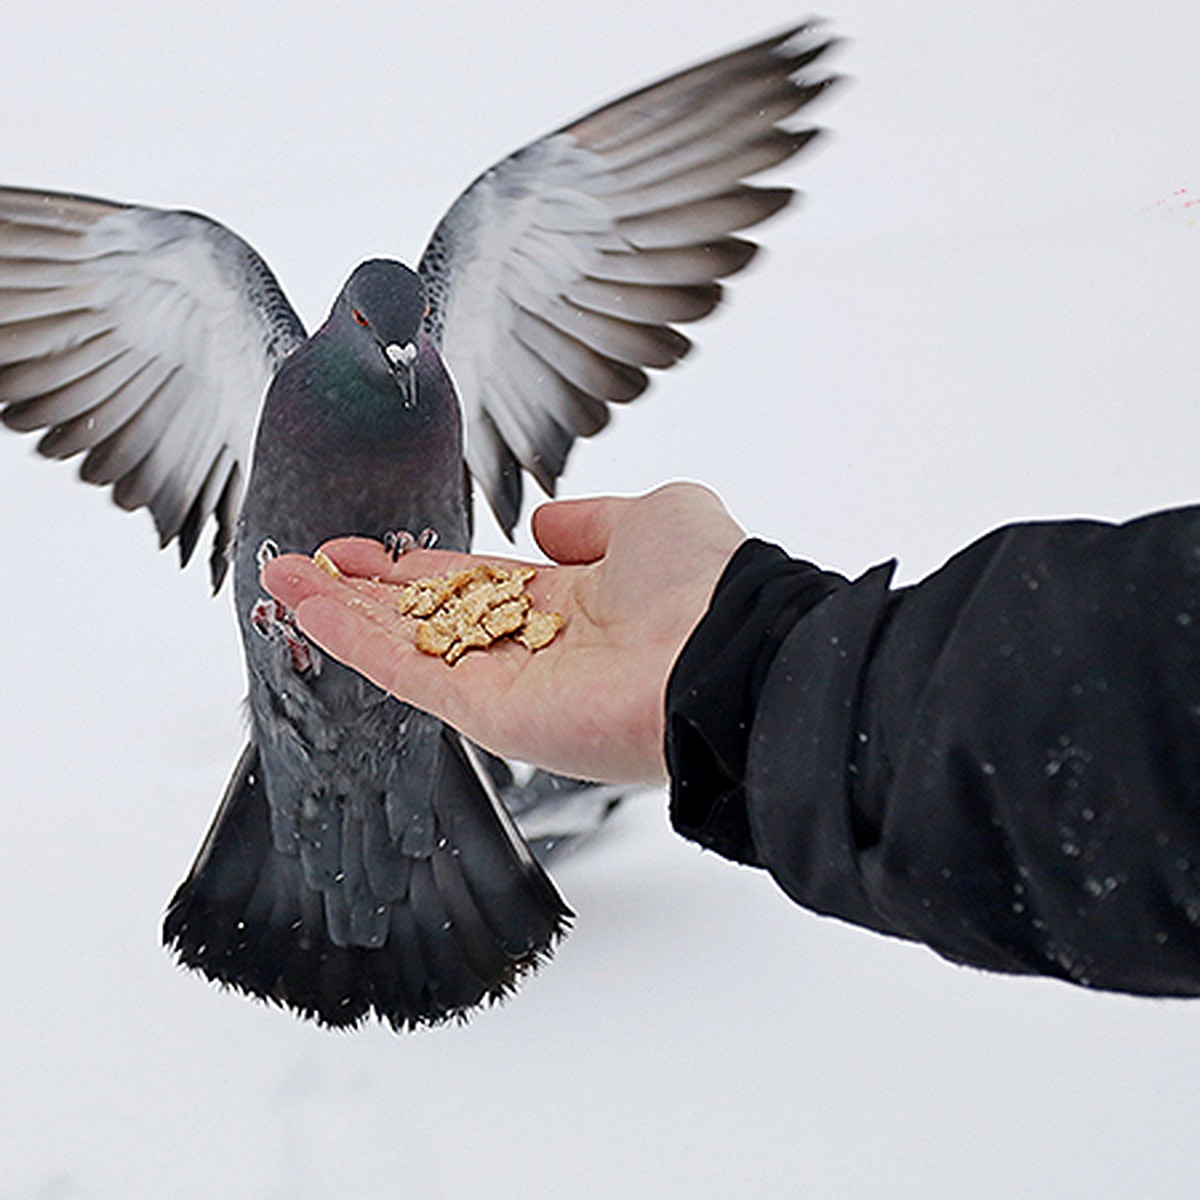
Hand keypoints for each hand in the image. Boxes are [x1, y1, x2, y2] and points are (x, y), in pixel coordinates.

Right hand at [262, 482, 745, 784]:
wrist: (725, 650)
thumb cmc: (704, 583)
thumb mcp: (651, 517)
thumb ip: (592, 520)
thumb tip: (545, 526)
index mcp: (572, 604)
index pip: (474, 584)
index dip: (418, 567)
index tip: (369, 549)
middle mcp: (535, 648)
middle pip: (429, 618)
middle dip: (364, 590)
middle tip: (306, 562)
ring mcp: (509, 685)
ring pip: (406, 646)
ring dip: (340, 612)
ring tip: (282, 577)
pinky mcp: (491, 715)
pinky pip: (408, 673)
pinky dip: (352, 641)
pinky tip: (306, 607)